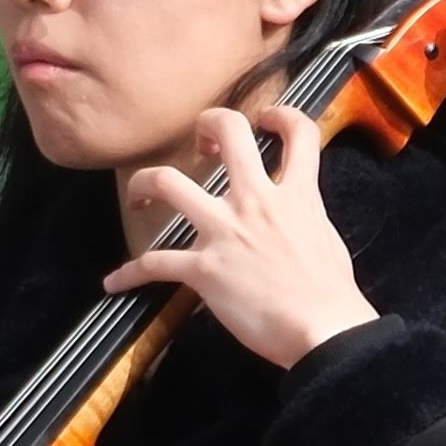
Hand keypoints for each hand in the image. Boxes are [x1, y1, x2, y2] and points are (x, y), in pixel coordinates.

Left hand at [108, 103, 376, 368]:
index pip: (299, 133)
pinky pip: (153, 263)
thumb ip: (303, 216)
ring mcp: (225, 232)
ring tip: (140, 195)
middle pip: (227, 132)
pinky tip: (114, 282)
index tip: (267, 120)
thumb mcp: (325, 239)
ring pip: (168, 182)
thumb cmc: (331, 294)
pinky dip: (128, 273)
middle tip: (200, 142)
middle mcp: (256, 201)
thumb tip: (291, 215)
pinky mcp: (203, 268)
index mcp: (296, 195)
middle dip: (208, 125)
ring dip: (145, 183)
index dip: (283, 116)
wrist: (322, 330)